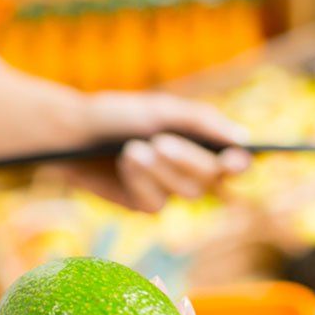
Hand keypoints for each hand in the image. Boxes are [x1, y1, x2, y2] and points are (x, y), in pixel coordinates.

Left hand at [67, 92, 252, 212]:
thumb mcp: (160, 110)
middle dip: (187, 160)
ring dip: (160, 170)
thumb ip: (201, 122)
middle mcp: (191, 169)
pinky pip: (157, 203)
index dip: (240, 164)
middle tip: (159, 142)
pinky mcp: (145, 204)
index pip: (235, 161)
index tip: (234, 158)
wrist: (72, 132)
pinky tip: (124, 163)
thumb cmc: (118, 115)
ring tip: (132, 149)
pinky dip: (140, 181)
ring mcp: (169, 189)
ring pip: (187, 193)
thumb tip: (243, 139)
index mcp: (201, 142)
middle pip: (212, 179)